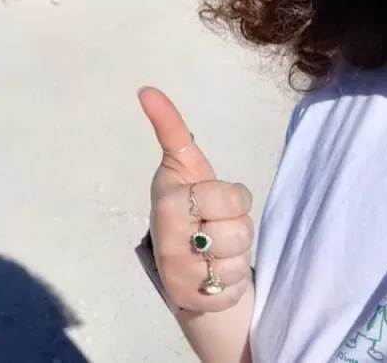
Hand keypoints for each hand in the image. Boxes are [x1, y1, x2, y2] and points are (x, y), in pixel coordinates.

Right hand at [139, 87, 253, 314]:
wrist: (183, 264)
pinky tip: (215, 274)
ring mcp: (178, 270)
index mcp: (167, 199)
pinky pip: (235, 284)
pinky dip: (233, 279)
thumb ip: (171, 130)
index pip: (231, 197)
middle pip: (240, 227)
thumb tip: (146, 88)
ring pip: (240, 256)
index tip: (207, 204)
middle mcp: (167, 236)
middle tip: (217, 225)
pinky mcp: (192, 298)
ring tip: (216, 250)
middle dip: (239, 225)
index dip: (233, 199)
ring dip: (237, 254)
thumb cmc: (190, 206)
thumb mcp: (186, 166)